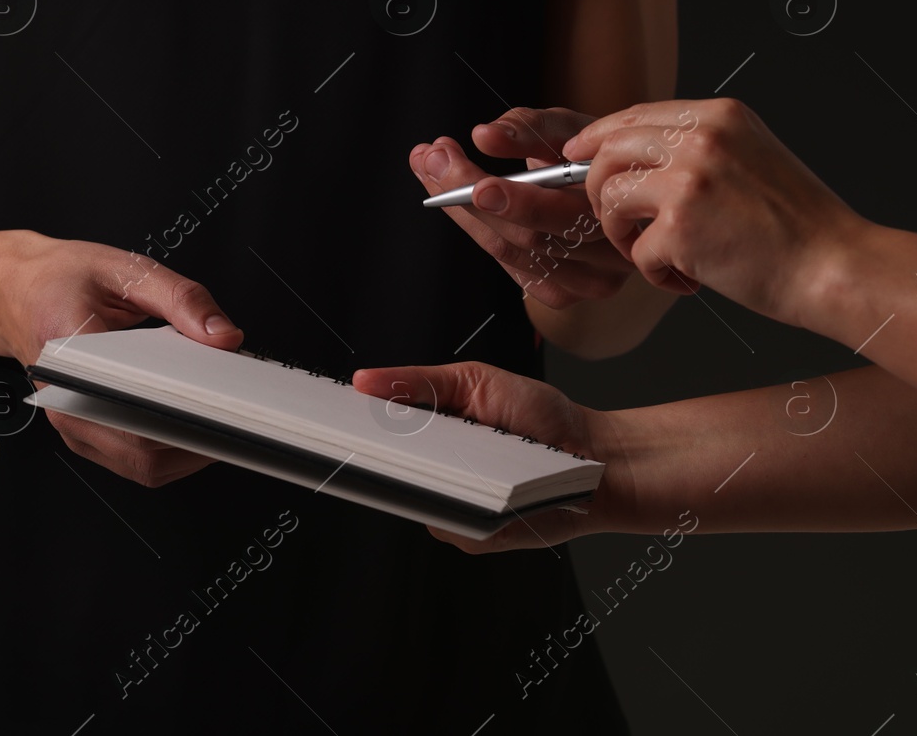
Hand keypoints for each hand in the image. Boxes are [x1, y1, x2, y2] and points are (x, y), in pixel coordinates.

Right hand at [0, 231, 243, 486]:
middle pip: (145, 450)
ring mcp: (71, 422)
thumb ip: (180, 298)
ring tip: (221, 416)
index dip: (188, 414)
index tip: (228, 404)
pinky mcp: (82, 432)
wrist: (12, 291)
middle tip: (240, 412)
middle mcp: (66, 399)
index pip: (138, 405)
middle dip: (200, 436)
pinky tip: (192, 421)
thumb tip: (223, 335)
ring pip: (143, 466)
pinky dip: (170, 449)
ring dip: (188, 450)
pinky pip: (133, 461)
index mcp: (72, 352)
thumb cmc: (60, 279)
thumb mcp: (124, 269)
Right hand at [352, 361, 632, 553]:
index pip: (372, 434)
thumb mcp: (476, 381)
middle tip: (355, 436)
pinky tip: (479, 488)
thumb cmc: (540, 416)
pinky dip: (458, 506)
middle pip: (382, 471)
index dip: (345, 427)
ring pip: (413, 500)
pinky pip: (448, 526)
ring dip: (422, 479)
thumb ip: (419, 382)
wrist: (596, 458)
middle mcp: (432, 474)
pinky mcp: (474, 535)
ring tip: (442, 456)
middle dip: (368, 454)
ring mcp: (450, 507)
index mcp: (426, 433)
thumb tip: (363, 381)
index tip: (320, 415)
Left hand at [409, 108, 636, 307]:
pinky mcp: (562, 293)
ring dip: (460, 210)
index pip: (560, 213)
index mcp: (621, 207)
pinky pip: (509, 263)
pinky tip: (454, 198)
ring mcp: (588, 281)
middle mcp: (612, 254)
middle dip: (468, 195)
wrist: (621, 198)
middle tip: (431, 157)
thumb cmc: (593, 156)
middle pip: (526, 237)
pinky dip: (475, 227)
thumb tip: (484, 136)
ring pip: (508, 251)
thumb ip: (530, 128)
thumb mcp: (572, 129)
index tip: (471, 180)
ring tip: (430, 166)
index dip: (514, 200)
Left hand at [562, 97, 867, 321]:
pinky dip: (655, 272)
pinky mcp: (680, 226)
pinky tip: (687, 277)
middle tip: (620, 222)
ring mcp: (688, 180)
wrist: (837, 266)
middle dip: (598, 190)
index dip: (596, 137)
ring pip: (610, 197)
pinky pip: (635, 250)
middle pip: (608, 151)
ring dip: (622, 234)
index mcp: (719, 116)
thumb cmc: (798, 226)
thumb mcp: (751, 157)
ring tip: (657, 254)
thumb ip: (697, 148)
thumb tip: (634, 158)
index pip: (634, 115)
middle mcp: (701, 139)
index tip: (576, 155)